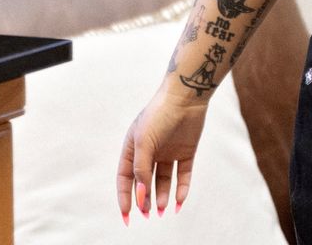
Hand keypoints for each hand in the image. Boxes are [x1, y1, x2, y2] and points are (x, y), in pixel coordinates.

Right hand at [116, 86, 208, 221]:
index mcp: (133, 147)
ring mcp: (168, 152)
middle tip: (147, 214)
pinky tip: (179, 201)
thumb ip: (141, 169)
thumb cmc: (159, 115)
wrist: (186, 96)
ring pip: (163, 181)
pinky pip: (182, 175)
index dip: (125, 196)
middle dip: (144, 199)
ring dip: (161, 196)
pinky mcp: (186, 152)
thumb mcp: (143, 142)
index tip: (127, 215)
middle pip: (144, 182)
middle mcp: (150, 151)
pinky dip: (181, 189)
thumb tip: (141, 194)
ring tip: (161, 210)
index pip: (126, 177)